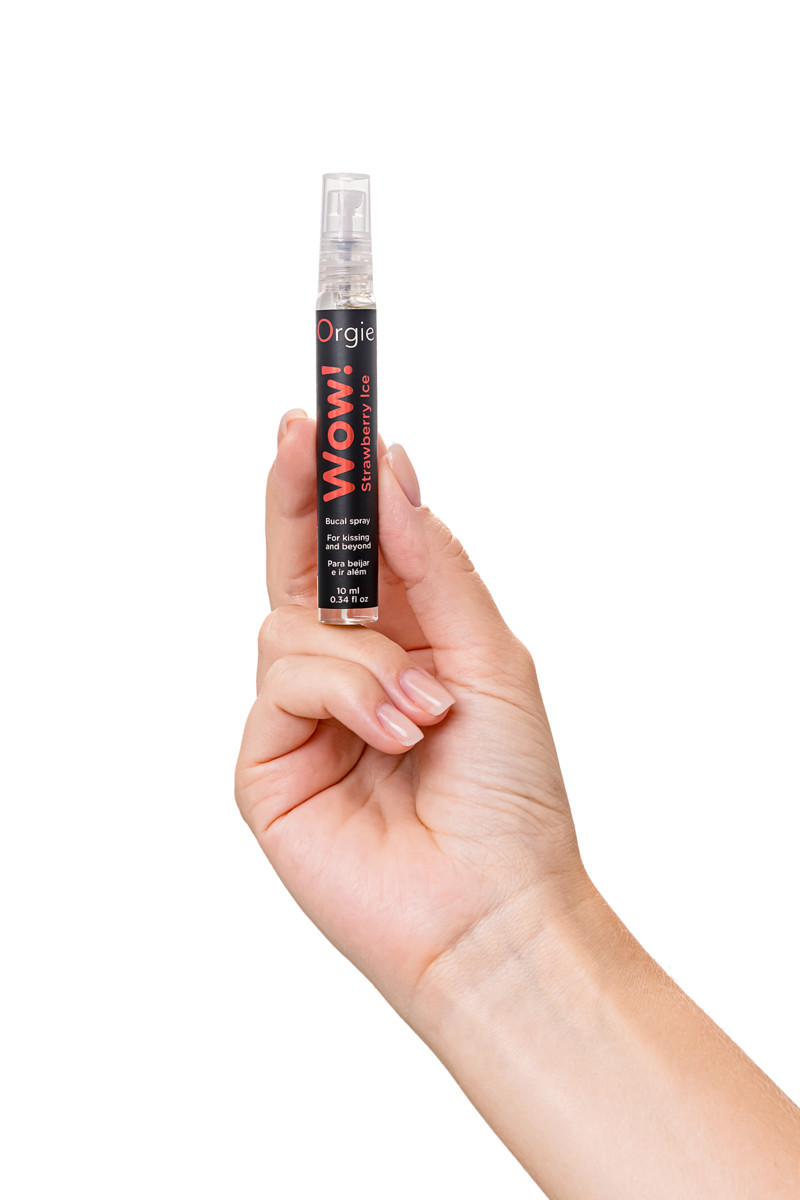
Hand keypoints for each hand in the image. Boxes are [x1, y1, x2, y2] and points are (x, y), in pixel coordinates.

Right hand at [235, 412, 587, 1022]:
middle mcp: (346, 673)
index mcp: (403, 643)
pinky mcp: (267, 763)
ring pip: (290, 625)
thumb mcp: (491, 655)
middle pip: (298, 567)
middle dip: (297, 496)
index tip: (330, 418)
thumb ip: (435, 566)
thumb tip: (394, 475)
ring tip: (426, 710)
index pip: (354, 551)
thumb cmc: (509, 793)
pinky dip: (344, 695)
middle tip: (298, 431)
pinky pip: (281, 683)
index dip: (336, 487)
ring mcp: (302, 718)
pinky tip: (395, 735)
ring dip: (365, 655)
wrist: (492, 908)